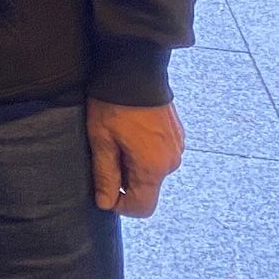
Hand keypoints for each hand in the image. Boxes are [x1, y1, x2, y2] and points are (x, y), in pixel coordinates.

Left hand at [86, 97, 184, 217]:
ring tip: (116, 137)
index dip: (120, 205)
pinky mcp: (177, 136)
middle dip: (124, 179)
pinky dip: (143, 150)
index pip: (142, 208)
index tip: (104, 190)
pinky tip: (130, 131)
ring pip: (152, 171)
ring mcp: (177, 148)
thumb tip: (106, 203)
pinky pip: (159, 154)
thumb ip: (105, 175)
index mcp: (153, 168)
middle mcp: (171, 162)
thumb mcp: (101, 139)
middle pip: (146, 188)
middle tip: (106, 152)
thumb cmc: (114, 104)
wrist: (136, 70)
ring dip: (133, 163)